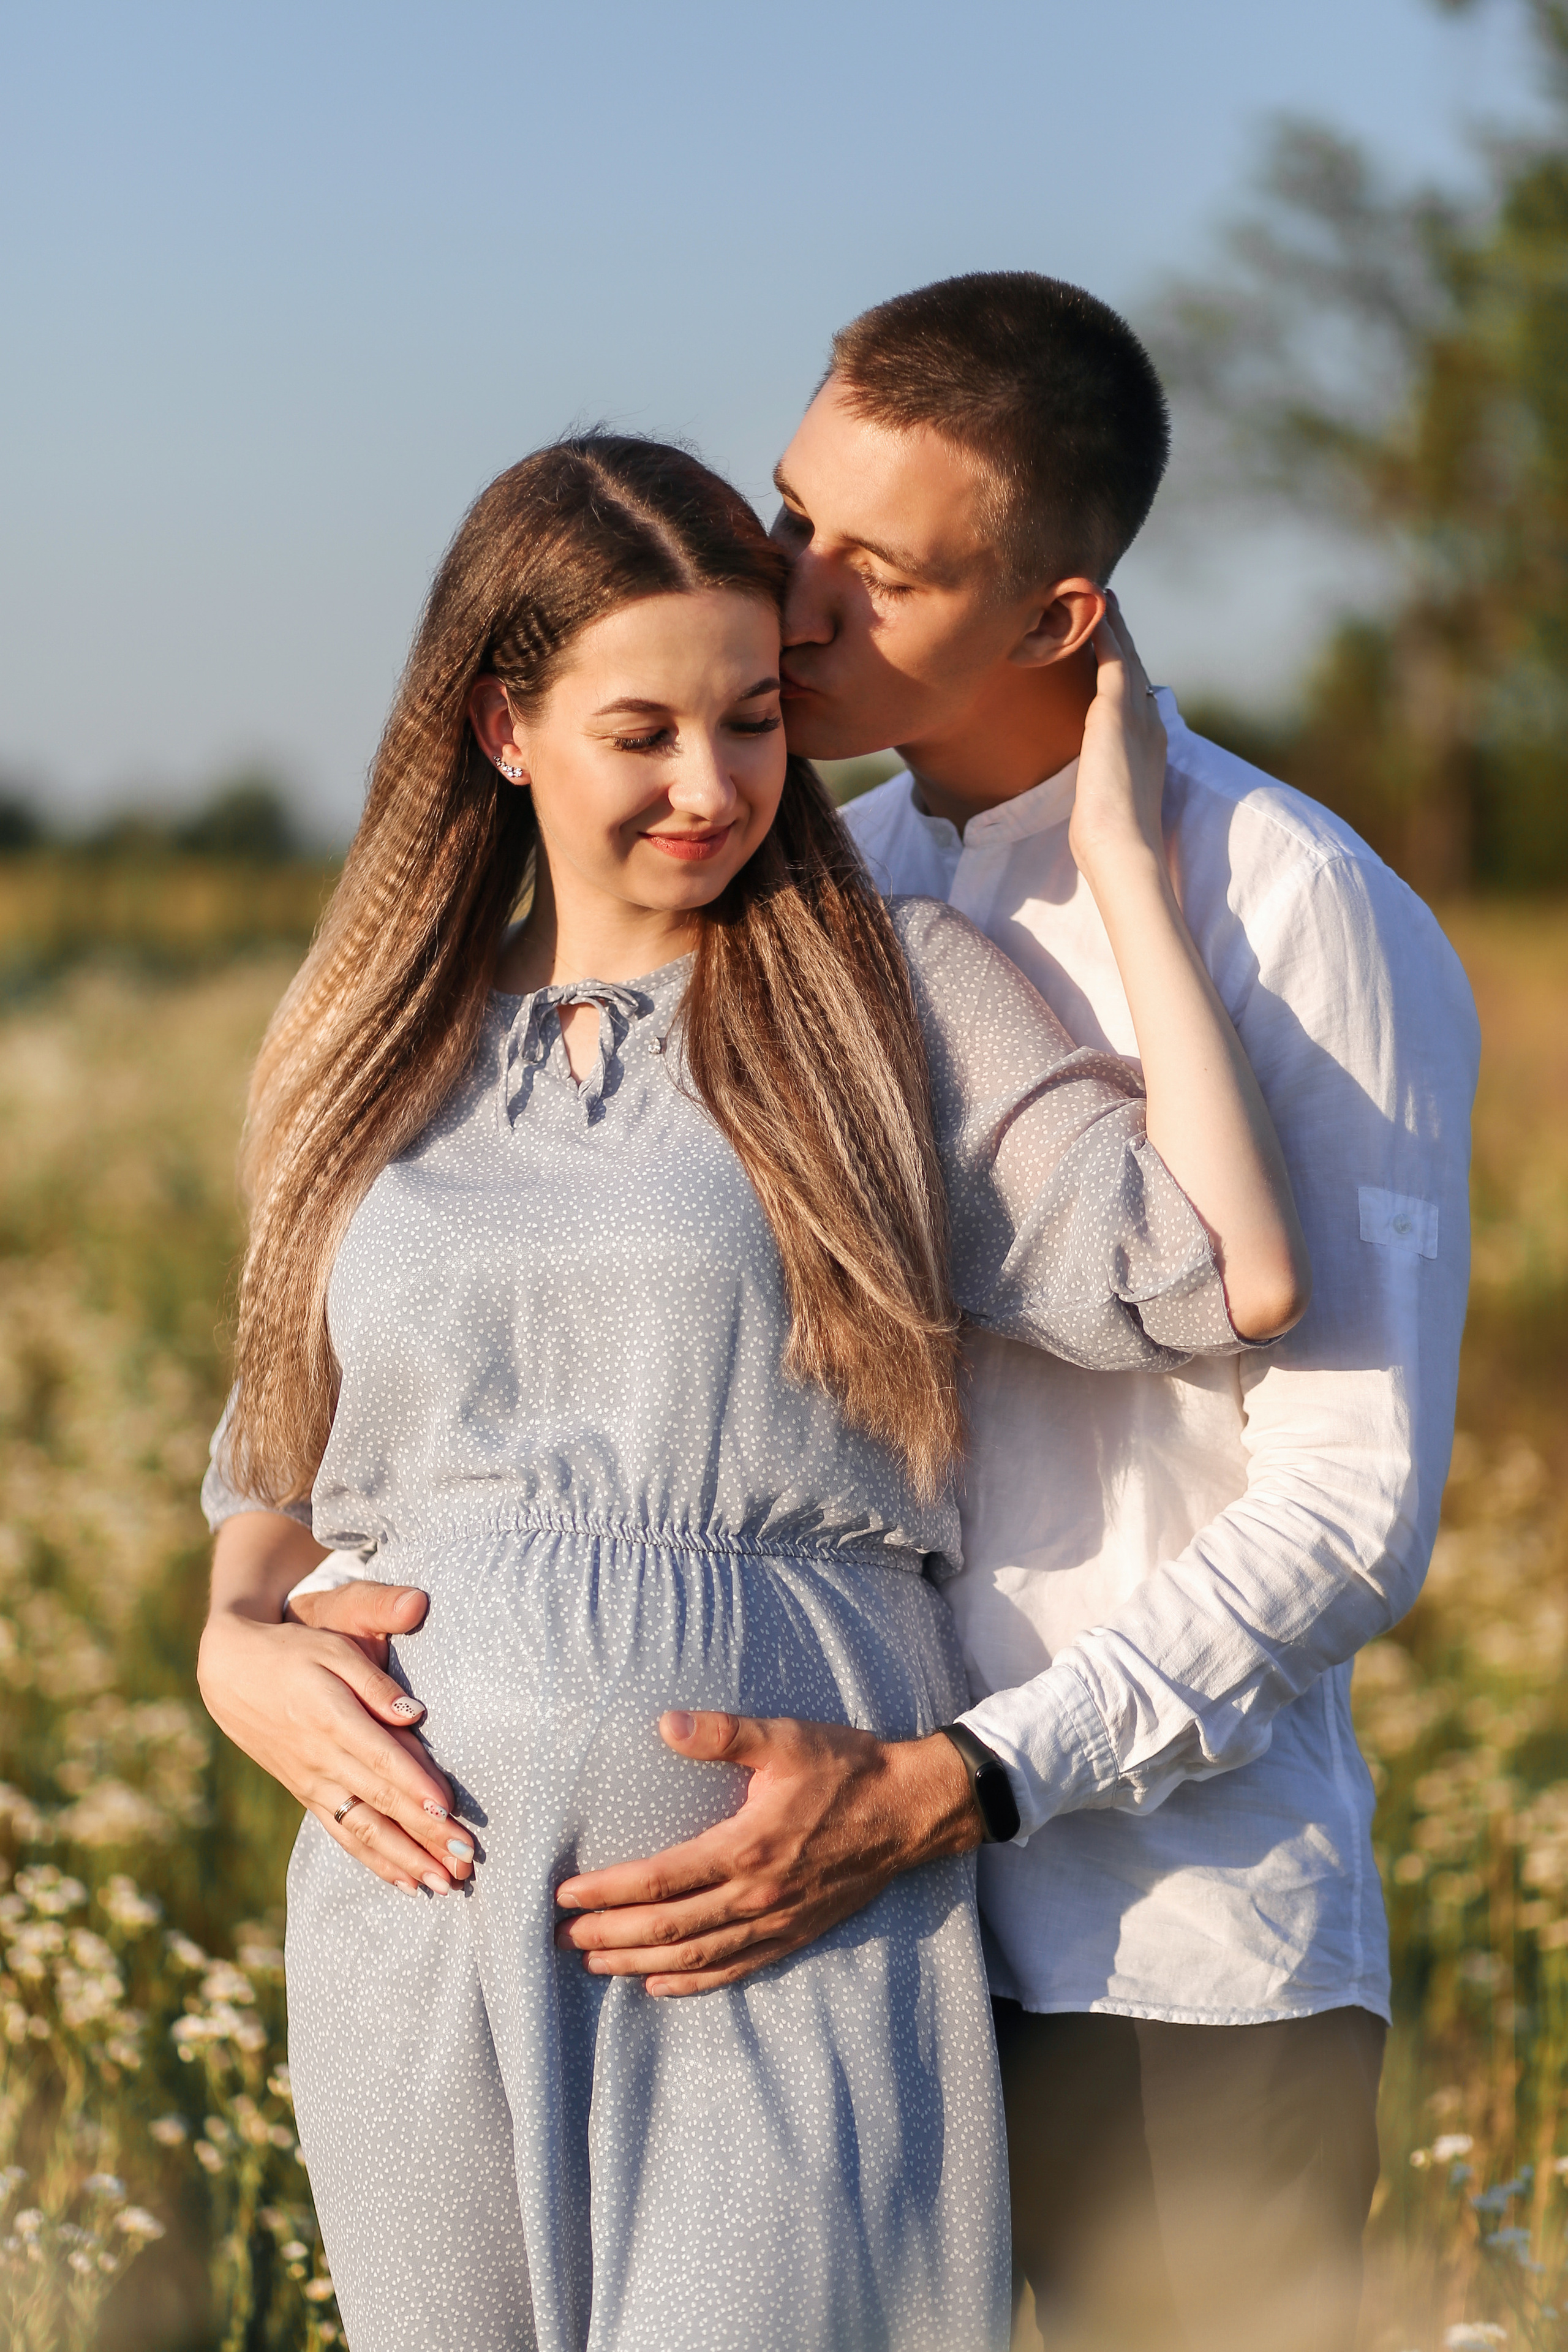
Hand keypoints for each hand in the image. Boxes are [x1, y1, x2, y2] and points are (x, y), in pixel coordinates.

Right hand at [198, 1576, 474, 1899]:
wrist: (232, 1673)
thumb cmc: (294, 1650)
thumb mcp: (332, 1645)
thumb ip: (373, 1680)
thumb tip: (412, 1713)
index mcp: (331, 1718)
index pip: (380, 1758)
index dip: (413, 1785)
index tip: (447, 1810)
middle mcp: (322, 1759)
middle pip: (380, 1802)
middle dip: (424, 1834)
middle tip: (466, 1858)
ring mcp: (314, 1783)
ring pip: (364, 1830)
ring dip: (406, 1860)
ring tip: (446, 1885)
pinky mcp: (308, 1795)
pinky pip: (344, 1835)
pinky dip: (375, 1862)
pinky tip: (407, 1883)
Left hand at [553, 1710, 981, 1993]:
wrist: (909, 1811)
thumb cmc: (845, 1768)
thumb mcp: (785, 1738)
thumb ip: (723, 1734)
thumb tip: (665, 1724)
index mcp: (745, 1848)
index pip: (659, 1880)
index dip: (607, 1892)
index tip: (565, 1896)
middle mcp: (756, 1896)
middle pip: (666, 1930)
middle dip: (608, 1936)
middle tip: (560, 1939)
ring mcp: (775, 1922)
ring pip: (694, 1958)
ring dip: (638, 1964)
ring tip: (593, 1964)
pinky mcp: (794, 1935)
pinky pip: (735, 1969)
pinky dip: (692, 1984)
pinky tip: (660, 1986)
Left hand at [1067, 593, 1168, 881]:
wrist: (1123, 847)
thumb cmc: (1109, 841)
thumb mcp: (1105, 803)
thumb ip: (1100, 785)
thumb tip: (1087, 791)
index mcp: (1149, 748)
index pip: (1136, 700)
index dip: (1125, 671)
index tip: (1113, 651)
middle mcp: (1150, 726)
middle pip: (1136, 671)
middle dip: (1123, 640)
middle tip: (1109, 606)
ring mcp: (1139, 717)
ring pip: (1127, 658)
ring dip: (1115, 627)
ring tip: (1102, 597)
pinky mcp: (1118, 712)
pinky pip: (1113, 661)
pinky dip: (1106, 635)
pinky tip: (1095, 614)